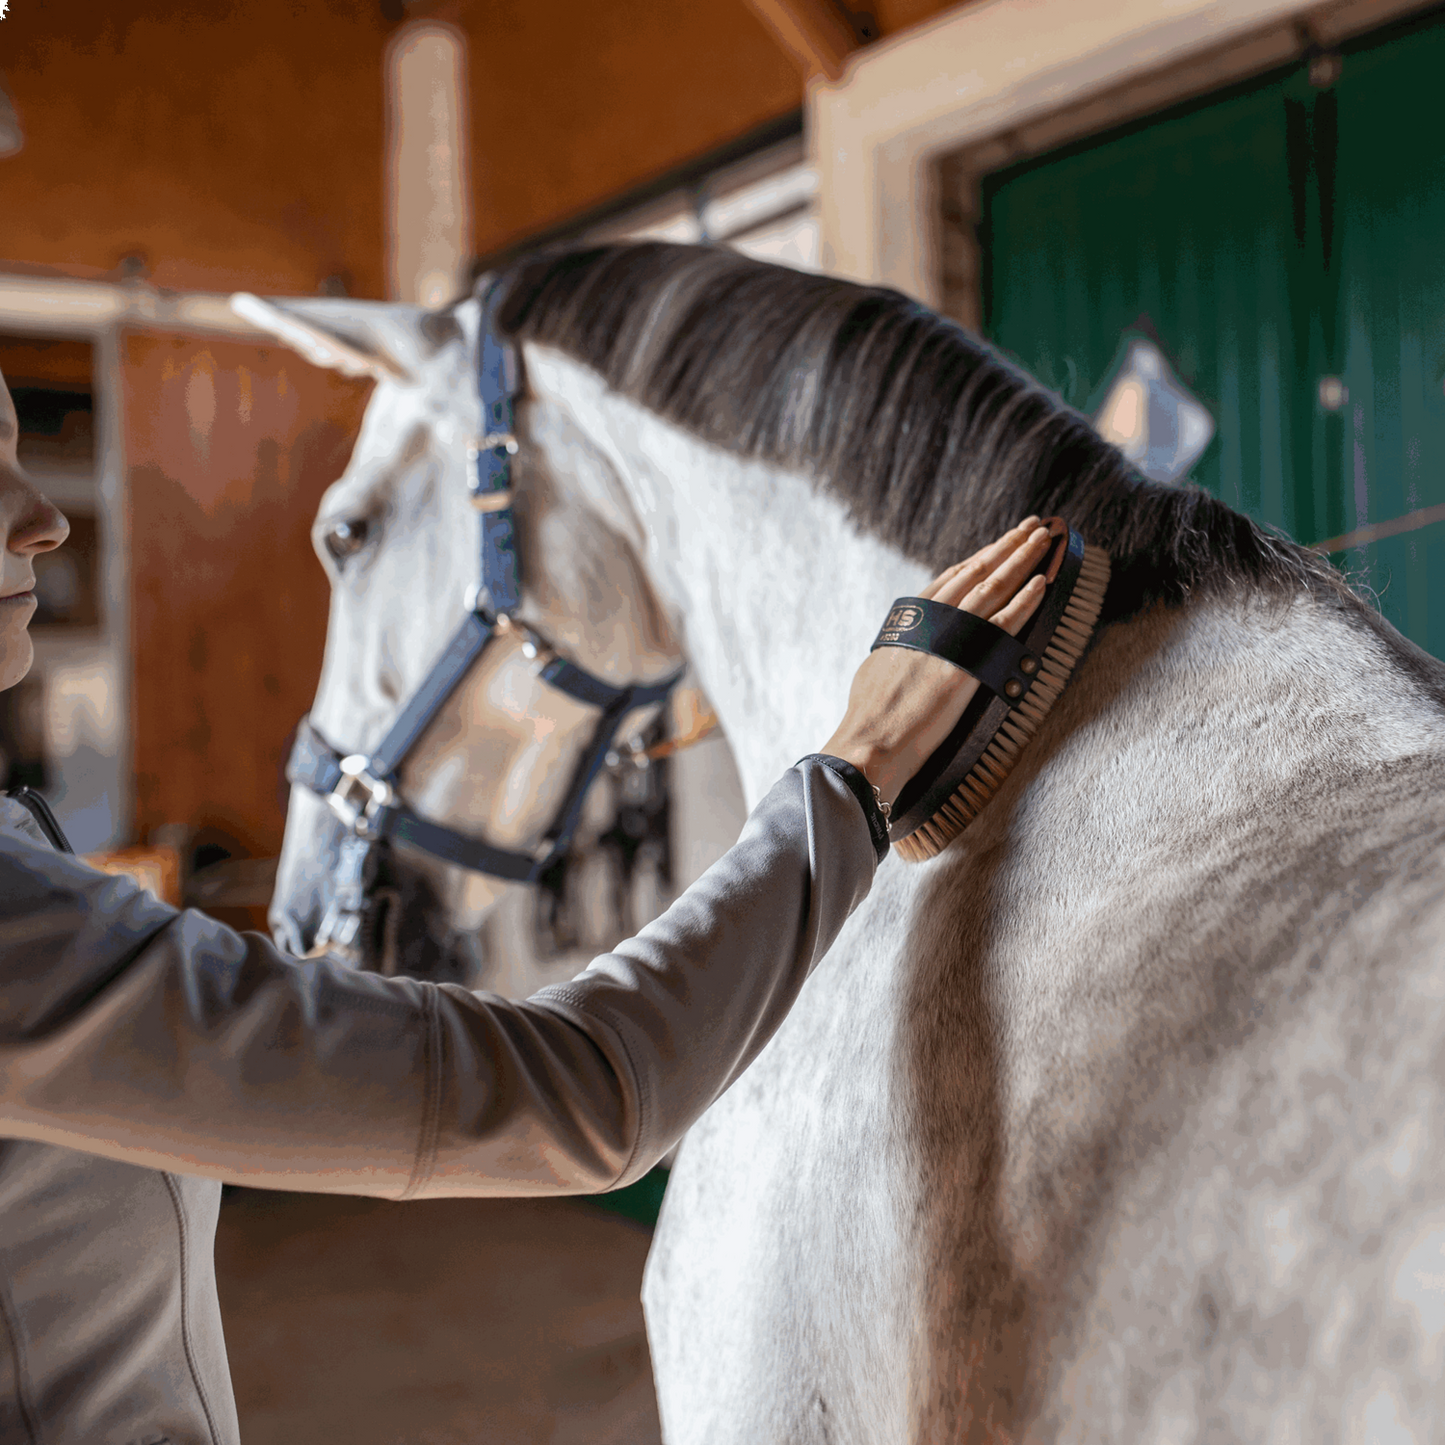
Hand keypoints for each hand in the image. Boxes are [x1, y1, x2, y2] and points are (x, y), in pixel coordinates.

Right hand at [820, 518, 1052, 804]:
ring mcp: (952, 638)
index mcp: (910, 619)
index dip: (978, 558)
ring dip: (1021, 559)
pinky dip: (1026, 599)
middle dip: (1006, 546)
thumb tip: (909, 647)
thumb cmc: (870, 715)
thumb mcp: (879, 667)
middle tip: (1030, 526)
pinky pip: (1006, 622)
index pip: (951, 578)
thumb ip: (901, 648)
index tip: (997, 544)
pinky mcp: (970, 662)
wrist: (872, 740)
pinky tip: (1042, 582)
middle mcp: (932, 620)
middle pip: (976, 572)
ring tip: (1041, 539)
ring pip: (994, 586)